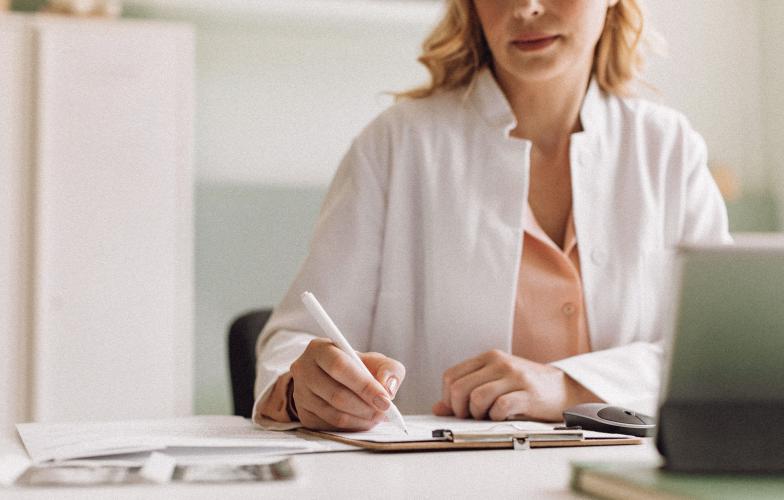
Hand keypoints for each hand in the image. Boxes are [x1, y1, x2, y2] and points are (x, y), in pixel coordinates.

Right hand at [290, 338, 405, 430]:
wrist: (335, 379)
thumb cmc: (357, 367)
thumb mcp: (376, 361)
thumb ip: (389, 369)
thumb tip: (388, 388)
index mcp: (320, 349)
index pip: (340, 367)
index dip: (364, 386)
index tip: (386, 400)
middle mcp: (304, 370)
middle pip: (336, 394)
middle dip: (366, 407)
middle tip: (385, 412)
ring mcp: (300, 394)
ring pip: (334, 414)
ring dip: (361, 419)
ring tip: (378, 416)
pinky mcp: (304, 414)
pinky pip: (330, 427)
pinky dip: (352, 427)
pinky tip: (364, 420)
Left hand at [432, 350, 600, 421]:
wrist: (564, 389)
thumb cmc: (526, 387)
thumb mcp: (495, 382)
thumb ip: (467, 391)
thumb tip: (439, 407)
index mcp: (488, 358)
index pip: (451, 376)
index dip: (449, 398)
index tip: (460, 409)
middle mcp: (499, 363)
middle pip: (459, 388)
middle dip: (460, 409)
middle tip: (472, 416)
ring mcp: (514, 377)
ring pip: (476, 397)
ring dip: (477, 414)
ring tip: (487, 416)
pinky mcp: (528, 394)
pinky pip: (500, 407)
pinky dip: (496, 417)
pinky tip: (502, 417)